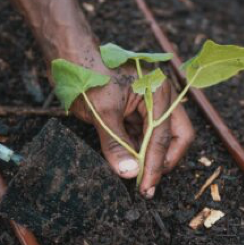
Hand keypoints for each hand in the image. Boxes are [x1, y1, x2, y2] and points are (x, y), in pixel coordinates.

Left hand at [69, 60, 194, 197]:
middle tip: (147, 185)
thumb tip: (129, 173)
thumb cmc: (87, 74)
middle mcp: (159, 98)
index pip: (164, 135)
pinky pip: (140, 136)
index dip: (156, 164)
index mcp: (158, 91)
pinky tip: (126, 164)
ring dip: (148, 158)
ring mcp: (146, 105)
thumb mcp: (102, 112)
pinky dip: (135, 151)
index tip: (147, 186)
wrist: (68, 57)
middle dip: (162, 161)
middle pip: (175, 136)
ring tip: (136, 179)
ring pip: (157, 138)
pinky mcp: (132, 112)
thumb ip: (115, 143)